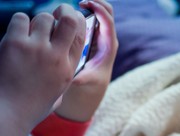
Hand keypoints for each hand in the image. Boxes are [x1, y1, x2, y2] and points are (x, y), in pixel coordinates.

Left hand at [0, 4, 85, 129]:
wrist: (3, 117)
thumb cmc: (27, 110)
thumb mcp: (54, 98)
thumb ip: (60, 83)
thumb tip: (62, 74)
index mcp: (68, 70)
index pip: (81, 36)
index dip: (76, 24)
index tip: (67, 23)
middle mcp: (56, 57)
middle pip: (69, 19)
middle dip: (63, 12)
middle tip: (54, 15)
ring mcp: (37, 49)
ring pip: (44, 17)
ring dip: (36, 22)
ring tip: (27, 35)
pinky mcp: (15, 44)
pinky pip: (20, 18)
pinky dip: (18, 24)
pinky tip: (14, 37)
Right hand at [55, 0, 118, 121]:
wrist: (95, 83)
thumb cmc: (92, 81)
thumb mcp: (87, 80)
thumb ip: (81, 79)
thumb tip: (74, 79)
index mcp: (109, 46)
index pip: (109, 23)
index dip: (99, 11)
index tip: (86, 5)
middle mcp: (107, 38)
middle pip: (108, 12)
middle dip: (96, 3)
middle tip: (80, 3)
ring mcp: (102, 34)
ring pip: (101, 12)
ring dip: (90, 6)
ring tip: (74, 7)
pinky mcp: (95, 33)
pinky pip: (92, 16)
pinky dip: (84, 12)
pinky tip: (71, 15)